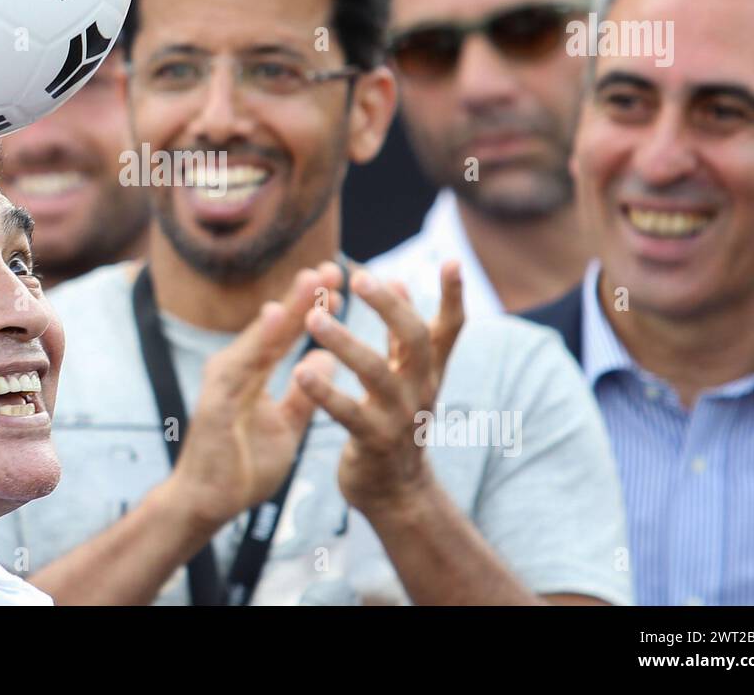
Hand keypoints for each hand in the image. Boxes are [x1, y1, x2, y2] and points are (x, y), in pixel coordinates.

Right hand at [165, 261, 343, 527]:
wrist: (205, 505)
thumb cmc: (242, 467)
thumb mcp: (286, 426)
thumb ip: (304, 393)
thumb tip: (326, 359)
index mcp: (250, 373)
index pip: (286, 333)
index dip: (312, 308)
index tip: (339, 284)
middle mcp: (234, 367)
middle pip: (274, 325)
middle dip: (303, 295)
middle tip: (333, 265)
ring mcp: (223, 380)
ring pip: (262, 335)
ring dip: (289, 305)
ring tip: (315, 278)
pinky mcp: (216, 398)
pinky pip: (244, 363)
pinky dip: (263, 336)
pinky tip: (282, 314)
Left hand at [297, 262, 464, 513]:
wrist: (396, 492)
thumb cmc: (395, 423)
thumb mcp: (406, 377)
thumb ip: (402, 335)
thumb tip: (400, 280)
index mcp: (428, 371)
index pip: (449, 329)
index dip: (453, 297)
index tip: (452, 260)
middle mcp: (420, 389)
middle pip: (414, 340)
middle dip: (388, 306)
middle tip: (359, 277)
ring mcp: (400, 417)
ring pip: (376, 372)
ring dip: (345, 342)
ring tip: (314, 318)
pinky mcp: (374, 442)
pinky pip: (348, 412)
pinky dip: (324, 391)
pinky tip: (300, 371)